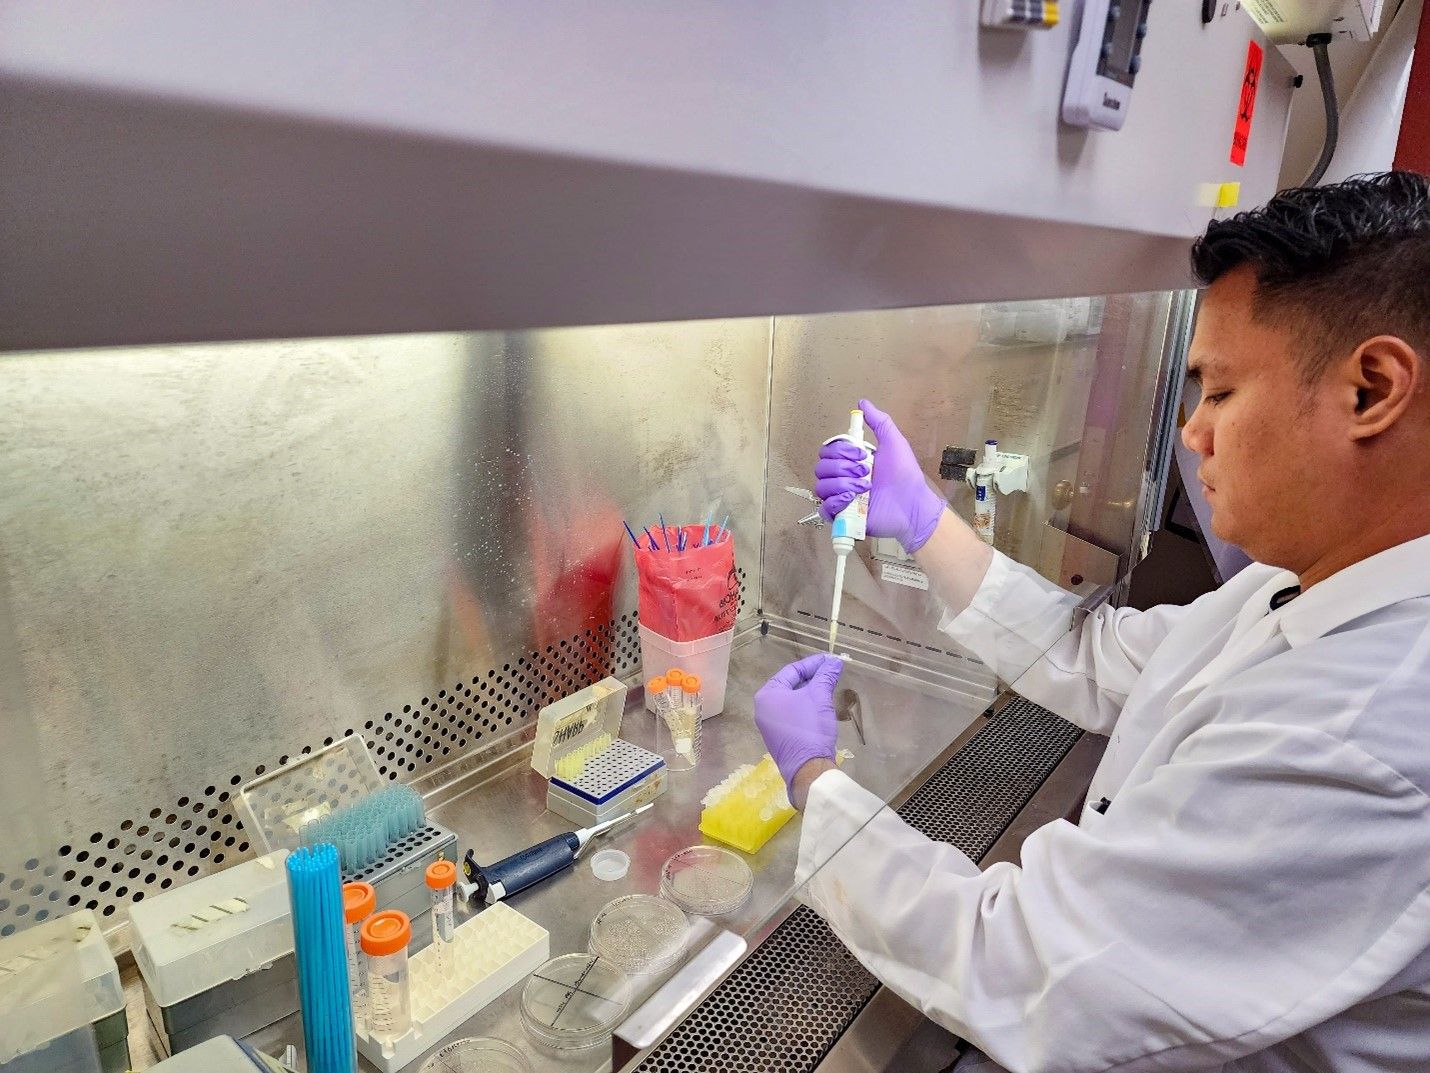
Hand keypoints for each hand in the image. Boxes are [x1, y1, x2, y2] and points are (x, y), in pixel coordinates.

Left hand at [754, 654, 843, 799]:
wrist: (808, 768)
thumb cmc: (810, 727)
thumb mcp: (820, 696)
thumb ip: (826, 676)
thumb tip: (835, 661)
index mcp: (767, 694)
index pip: (791, 670)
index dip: (813, 663)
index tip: (831, 660)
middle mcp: (764, 708)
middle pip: (791, 684)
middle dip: (813, 677)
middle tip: (832, 671)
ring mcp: (770, 724)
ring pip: (793, 700)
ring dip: (811, 691)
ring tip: (830, 685)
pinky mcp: (780, 737)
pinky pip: (793, 714)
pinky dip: (807, 706)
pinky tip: (822, 704)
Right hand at [814, 400, 945, 553]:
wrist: (912, 505)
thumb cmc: (905, 475)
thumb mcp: (894, 442)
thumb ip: (879, 422)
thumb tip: (862, 402)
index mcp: (851, 461)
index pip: (828, 451)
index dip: (840, 451)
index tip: (862, 455)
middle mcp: (843, 477)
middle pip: (821, 468)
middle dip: (842, 468)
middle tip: (865, 472)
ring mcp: (841, 497)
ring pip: (821, 487)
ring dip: (841, 484)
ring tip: (864, 488)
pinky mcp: (842, 516)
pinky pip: (824, 508)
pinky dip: (834, 502)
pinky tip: (851, 499)